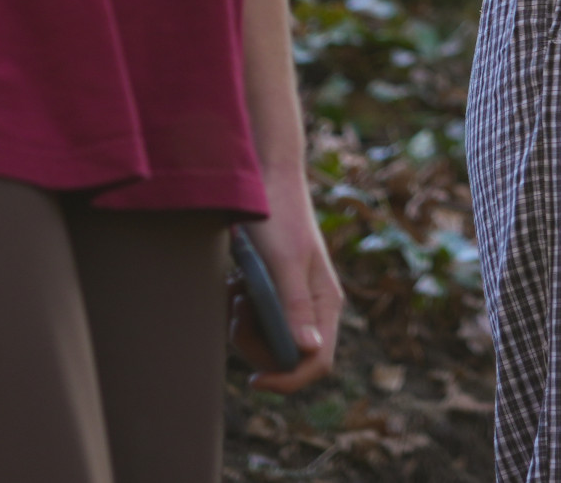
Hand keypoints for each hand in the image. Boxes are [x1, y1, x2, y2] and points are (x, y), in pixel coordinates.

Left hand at [238, 174, 341, 393]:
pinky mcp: (272, 291)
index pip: (317, 362)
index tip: (253, 381)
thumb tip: (308, 351)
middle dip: (255, 345)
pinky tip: (234, 283)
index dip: (289, 380)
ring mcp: (292, 300)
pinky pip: (255, 322)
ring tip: (235, 291)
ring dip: (244, 326)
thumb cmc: (278, 215)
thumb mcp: (283, 261)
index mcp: (325, 303)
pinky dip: (240, 311)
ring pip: (266, 342)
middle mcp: (312, 307)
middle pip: (286, 358)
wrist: (264, 178)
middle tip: (238, 311)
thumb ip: (295, 306)